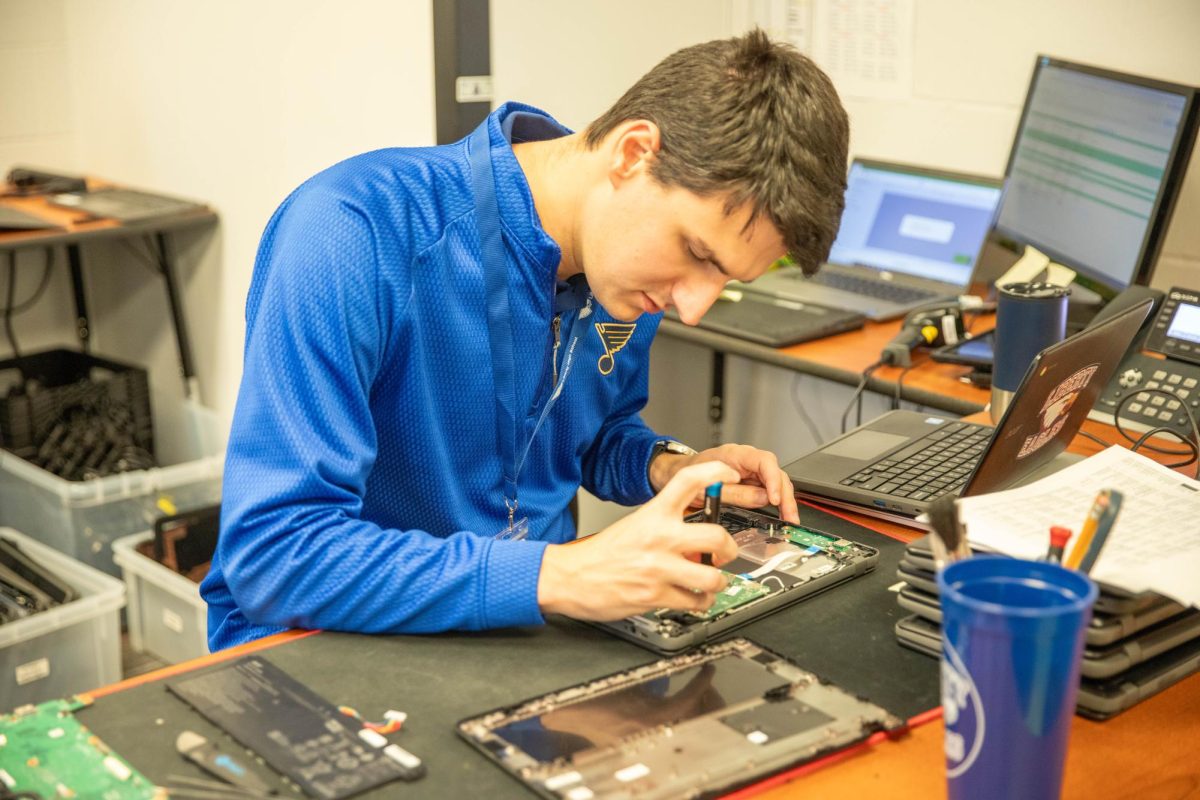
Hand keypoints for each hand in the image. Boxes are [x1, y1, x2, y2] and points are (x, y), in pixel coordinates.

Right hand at [538, 462, 740, 620]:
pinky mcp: (656, 595)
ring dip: (716, 582)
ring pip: (713, 576)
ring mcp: (659, 568)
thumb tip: (697, 533)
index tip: (731, 475)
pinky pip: (695, 601)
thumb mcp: (633, 525)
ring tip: (708, 581)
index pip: (688, 481)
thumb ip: (665, 526)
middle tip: (725, 553)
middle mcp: (659, 537)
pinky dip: (699, 602)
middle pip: (717, 535)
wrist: (569, 576)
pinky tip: (692, 598)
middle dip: (729, 549)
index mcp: (653, 514)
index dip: (716, 473)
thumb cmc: (600, 554)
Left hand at [649, 443, 799, 523]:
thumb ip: (736, 493)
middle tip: (790, 516)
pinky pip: (768, 489)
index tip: (774, 499)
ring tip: (789, 519)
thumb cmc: (686, 475)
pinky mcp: (749, 482)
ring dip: (784, 500)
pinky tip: (780, 515)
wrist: (674, 474)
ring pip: (775, 481)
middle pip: (775, 473)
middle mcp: (746, 460)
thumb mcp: (707, 487)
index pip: (764, 462)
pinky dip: (776, 502)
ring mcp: (749, 471)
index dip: (773, 480)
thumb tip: (762, 498)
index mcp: (735, 454)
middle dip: (785, 495)